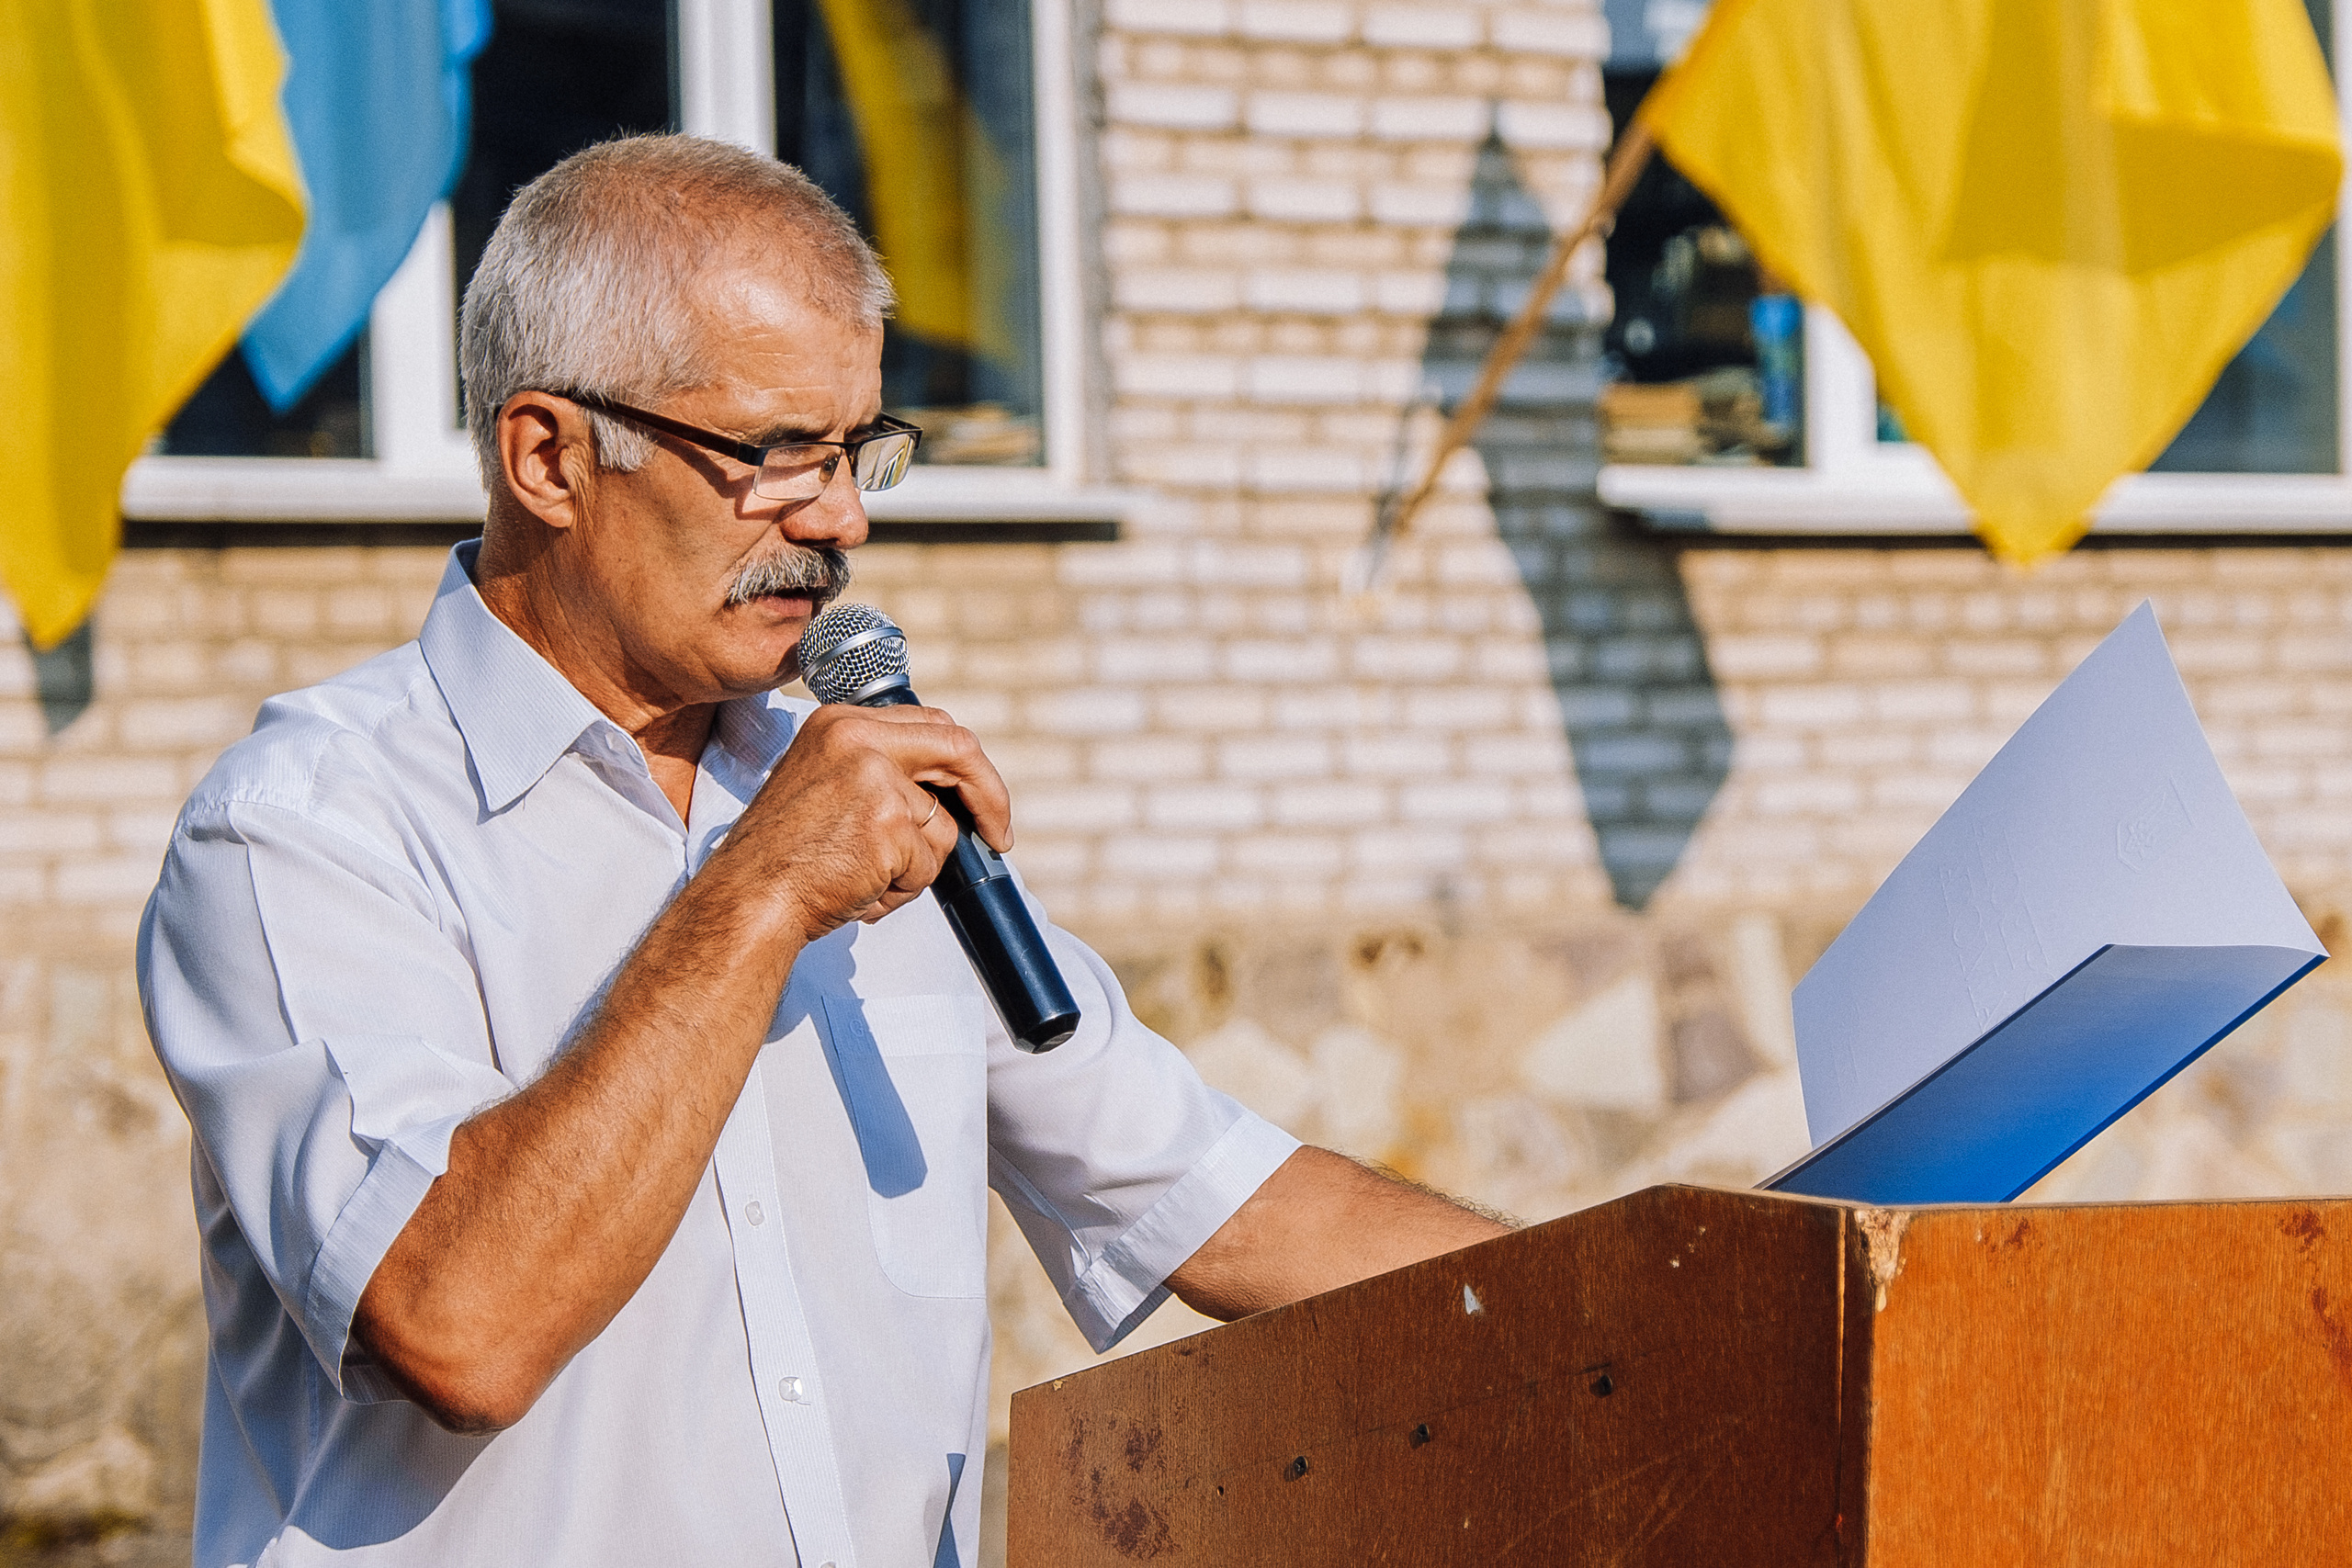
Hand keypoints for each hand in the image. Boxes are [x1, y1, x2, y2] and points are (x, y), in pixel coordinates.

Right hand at [711, 703, 1012, 941]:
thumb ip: (878, 773)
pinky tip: (860, 891)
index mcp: (840, 723)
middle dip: (990, 796)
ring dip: (916, 866)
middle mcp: (858, 737)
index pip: (931, 725)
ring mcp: (875, 777)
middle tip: (998, 836)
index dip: (965, 763)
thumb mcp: (824, 787)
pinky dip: (902, 889)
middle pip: (960, 750)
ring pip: (943, 826)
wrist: (747, 899)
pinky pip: (928, 866)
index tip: (979, 797)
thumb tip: (946, 793)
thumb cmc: (782, 859)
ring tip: (864, 879)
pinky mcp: (888, 823)